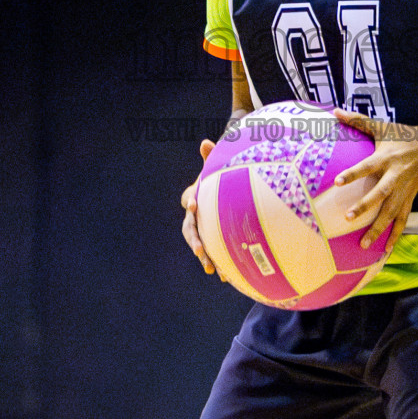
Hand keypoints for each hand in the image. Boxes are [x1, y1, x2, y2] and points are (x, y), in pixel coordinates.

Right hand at [182, 139, 217, 275]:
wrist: (218, 194)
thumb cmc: (217, 180)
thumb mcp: (215, 169)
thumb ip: (211, 157)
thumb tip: (205, 142)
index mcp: (195, 199)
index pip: (190, 201)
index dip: (191, 202)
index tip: (194, 204)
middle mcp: (196, 217)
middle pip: (191, 230)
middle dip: (195, 241)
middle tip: (200, 250)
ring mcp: (204, 230)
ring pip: (201, 245)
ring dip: (205, 258)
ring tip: (212, 268)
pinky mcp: (214, 240)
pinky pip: (215, 253)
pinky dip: (220, 263)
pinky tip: (227, 276)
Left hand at [330, 109, 417, 254]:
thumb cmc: (403, 135)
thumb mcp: (381, 127)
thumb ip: (357, 120)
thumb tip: (334, 110)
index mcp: (386, 158)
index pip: (366, 167)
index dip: (352, 174)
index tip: (336, 182)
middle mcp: (395, 176)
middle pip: (380, 194)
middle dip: (365, 206)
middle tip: (348, 217)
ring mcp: (404, 190)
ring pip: (391, 212)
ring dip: (378, 228)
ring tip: (364, 243)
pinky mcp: (410, 198)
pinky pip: (402, 220)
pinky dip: (395, 235)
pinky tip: (386, 249)